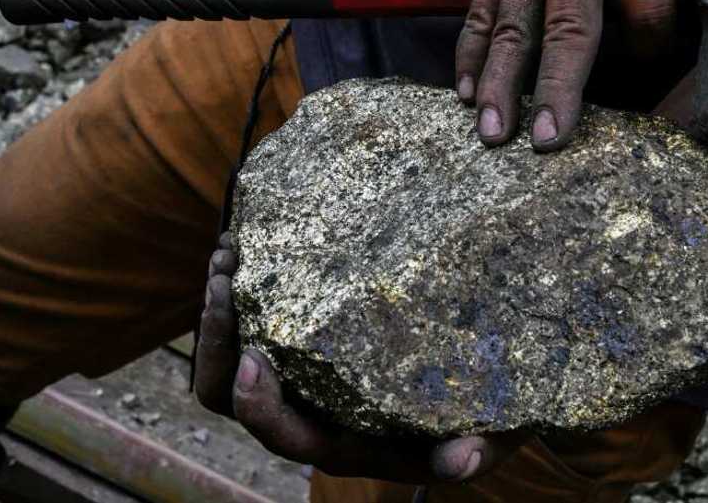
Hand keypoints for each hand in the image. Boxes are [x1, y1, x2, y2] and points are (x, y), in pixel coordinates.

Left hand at [195, 235, 523, 483]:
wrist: (486, 393)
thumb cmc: (486, 417)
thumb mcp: (492, 434)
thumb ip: (477, 451)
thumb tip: (462, 462)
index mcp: (345, 443)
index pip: (282, 434)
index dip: (259, 405)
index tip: (252, 357)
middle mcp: (310, 414)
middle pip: (230, 396)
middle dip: (215, 340)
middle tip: (224, 279)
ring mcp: (301, 378)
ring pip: (230, 356)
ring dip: (219, 308)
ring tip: (228, 252)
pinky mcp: (305, 342)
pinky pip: (252, 324)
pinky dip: (241, 289)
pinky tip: (247, 245)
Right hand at [454, 0, 691, 150]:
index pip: (644, 11)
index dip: (649, 50)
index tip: (646, 71)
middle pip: (569, 28)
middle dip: (559, 89)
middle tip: (550, 140)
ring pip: (511, 27)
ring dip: (502, 84)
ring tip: (493, 132)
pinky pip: (479, 9)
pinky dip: (471, 53)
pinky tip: (466, 91)